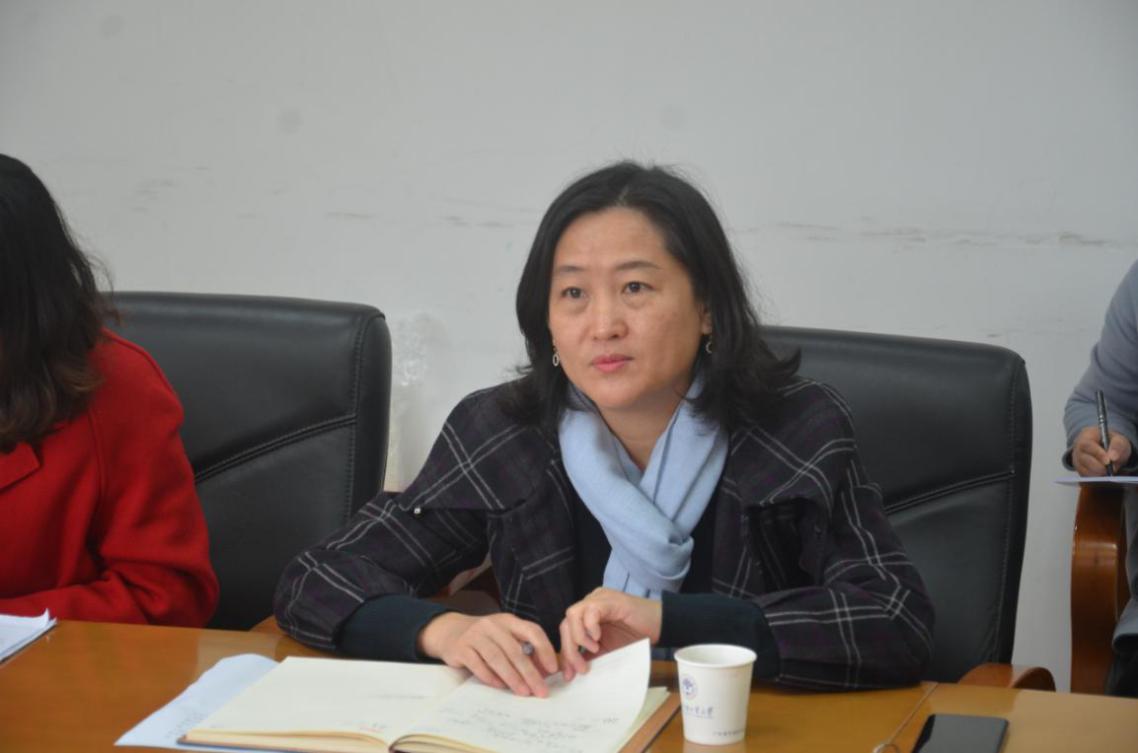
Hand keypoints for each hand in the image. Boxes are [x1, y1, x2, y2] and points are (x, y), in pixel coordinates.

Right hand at [417, 612, 557, 696]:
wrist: (450, 632)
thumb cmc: (486, 639)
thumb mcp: (505, 638)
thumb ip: (524, 651)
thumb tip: (545, 672)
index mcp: (509, 621)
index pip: (532, 631)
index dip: (545, 649)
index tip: (553, 669)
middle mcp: (493, 625)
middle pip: (515, 650)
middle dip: (530, 672)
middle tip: (540, 690)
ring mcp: (475, 635)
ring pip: (497, 657)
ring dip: (512, 677)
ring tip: (524, 692)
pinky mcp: (461, 648)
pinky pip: (478, 664)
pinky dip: (490, 677)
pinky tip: (500, 687)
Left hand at [559, 587, 661, 681]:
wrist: (660, 625)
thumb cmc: (635, 636)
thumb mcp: (608, 650)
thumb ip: (591, 657)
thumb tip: (573, 672)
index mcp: (586, 615)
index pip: (566, 631)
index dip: (565, 653)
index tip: (569, 675)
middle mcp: (589, 604)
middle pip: (565, 624)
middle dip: (569, 649)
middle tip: (580, 669)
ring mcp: (598, 599)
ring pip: (572, 615)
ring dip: (578, 638)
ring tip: (593, 650)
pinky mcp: (609, 600)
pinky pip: (590, 610)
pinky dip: (589, 626)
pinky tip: (598, 639)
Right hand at [1072, 426, 1131, 475]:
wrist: (1109, 450)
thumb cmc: (1112, 443)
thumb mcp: (1119, 440)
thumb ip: (1117, 446)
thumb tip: (1113, 457)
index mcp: (1086, 436)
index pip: (1087, 445)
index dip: (1097, 454)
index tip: (1109, 461)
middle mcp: (1078, 448)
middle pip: (1083, 459)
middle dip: (1098, 466)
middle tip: (1110, 469)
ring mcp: (1077, 460)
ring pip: (1083, 470)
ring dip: (1097, 473)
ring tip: (1109, 471)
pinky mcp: (1079, 470)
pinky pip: (1085, 477)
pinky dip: (1095, 478)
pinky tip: (1104, 475)